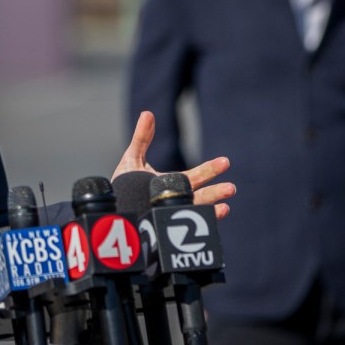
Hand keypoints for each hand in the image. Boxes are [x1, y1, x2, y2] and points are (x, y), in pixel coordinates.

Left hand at [111, 111, 235, 217]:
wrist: (112, 209)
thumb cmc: (125, 184)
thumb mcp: (133, 158)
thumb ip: (142, 138)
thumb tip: (147, 113)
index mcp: (173, 184)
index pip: (196, 176)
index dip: (210, 169)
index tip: (225, 162)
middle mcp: (177, 201)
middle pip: (200, 195)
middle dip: (216, 192)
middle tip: (231, 188)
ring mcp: (172, 216)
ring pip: (194, 213)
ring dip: (211, 209)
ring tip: (226, 206)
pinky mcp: (163, 229)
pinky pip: (181, 230)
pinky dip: (194, 226)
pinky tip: (206, 222)